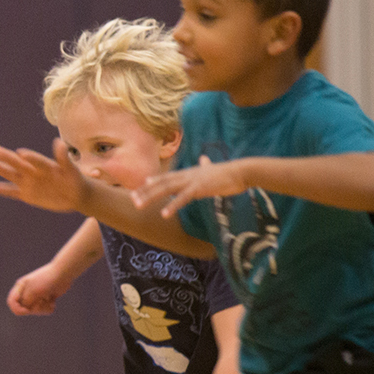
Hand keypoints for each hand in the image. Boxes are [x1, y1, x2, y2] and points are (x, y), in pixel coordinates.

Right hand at [0, 139, 89, 213]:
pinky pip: (10, 191)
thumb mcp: (71, 169)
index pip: (35, 160)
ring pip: (9, 174)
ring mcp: (27, 182)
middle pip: (16, 163)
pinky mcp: (26, 194)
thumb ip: (64, 158)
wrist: (75, 194)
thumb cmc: (74, 179)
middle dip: (3, 156)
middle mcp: (32, 171)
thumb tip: (59, 142)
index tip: (21, 153)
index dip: (30, 157)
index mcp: (44, 165)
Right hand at [7, 262, 70, 315]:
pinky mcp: (46, 300)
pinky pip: (44, 311)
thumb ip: (26, 302)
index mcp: (20, 287)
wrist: (63, 273)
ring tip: (49, 298)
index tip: (27, 310)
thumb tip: (26, 310)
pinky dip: (49, 307)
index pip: (12, 302)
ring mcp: (36, 296)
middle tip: (43, 299)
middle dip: (35, 307)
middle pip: (25, 309)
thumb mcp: (33, 291)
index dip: (18, 309)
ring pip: (36, 311)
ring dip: (43, 307)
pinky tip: (53, 299)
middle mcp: (26, 292)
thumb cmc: (47, 279)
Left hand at [131, 155, 245, 217]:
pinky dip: (172, 206)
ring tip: (138, 205)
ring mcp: (192, 181)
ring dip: (151, 197)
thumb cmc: (228, 173)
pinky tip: (164, 214)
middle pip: (161, 183)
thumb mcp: (212, 169)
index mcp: (188, 172)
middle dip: (145, 191)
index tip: (138, 188)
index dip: (151, 182)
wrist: (241, 172)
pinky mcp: (200, 188)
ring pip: (166, 188)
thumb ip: (205, 165)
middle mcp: (186, 175)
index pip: (166, 177)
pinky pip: (183, 198)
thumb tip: (204, 159)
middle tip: (132, 199)